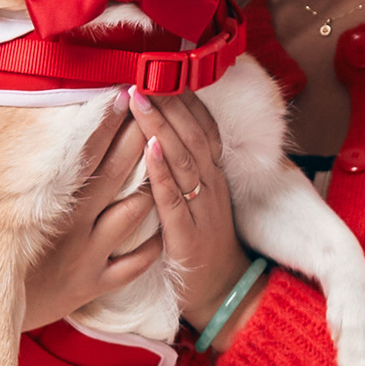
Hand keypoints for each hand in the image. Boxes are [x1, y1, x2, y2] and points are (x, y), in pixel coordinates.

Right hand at [0, 112, 165, 365]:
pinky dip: (154, 243)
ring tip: (168, 160)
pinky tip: (164, 223)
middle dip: (138, 139)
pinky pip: (136, 263)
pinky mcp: (93, 284)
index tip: (123, 95)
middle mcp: (70, 225)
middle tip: (156, 111)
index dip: (106, 122)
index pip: (83, 151)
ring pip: (134, 213)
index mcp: (43, 201)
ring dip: (152, 187)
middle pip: (116, 173)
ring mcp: (86, 256)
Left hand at [125, 88, 247, 325]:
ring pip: (184, 161)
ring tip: (139, 99)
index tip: (162, 72)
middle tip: (143, 75)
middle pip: (193, 136)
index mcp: (213, 177)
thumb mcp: (200, 200)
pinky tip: (149, 150)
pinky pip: (174, 200)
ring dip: (160, 127)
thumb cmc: (204, 244)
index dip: (184, 100)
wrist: (225, 293)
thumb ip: (185, 169)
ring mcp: (202, 211)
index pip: (203, 128)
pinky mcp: (188, 237)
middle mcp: (211, 187)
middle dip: (168, 104)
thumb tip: (159, 133)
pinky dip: (162, 173)